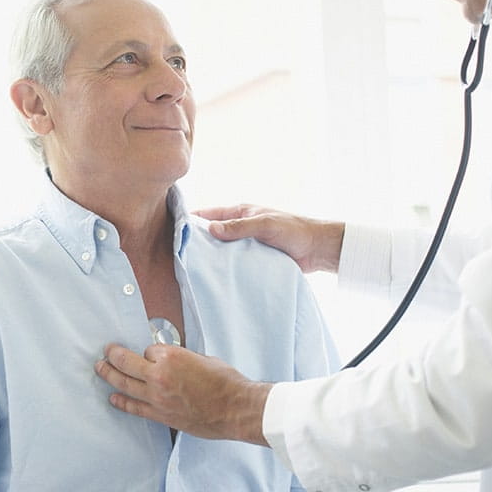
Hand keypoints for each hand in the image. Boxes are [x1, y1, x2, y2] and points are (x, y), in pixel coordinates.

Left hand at [94, 343, 272, 445]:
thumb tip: (169, 361)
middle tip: (105, 353)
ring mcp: (157, 397)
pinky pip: (134, 407)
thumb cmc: (226, 382)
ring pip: (124, 384)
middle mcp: (159, 375)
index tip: (151, 354)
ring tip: (100, 369)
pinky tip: (113, 398)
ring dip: (108, 375)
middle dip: (112, 356)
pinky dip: (121, 402)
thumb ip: (181, 358)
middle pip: (125, 363)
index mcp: (172, 357)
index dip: (149, 352)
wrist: (236, 409)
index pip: (147, 350)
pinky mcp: (160, 415)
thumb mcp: (203, 358)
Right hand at [194, 204, 344, 273]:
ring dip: (211, 259)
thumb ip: (240, 226)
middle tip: (179, 256)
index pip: (208, 214)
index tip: (174, 231)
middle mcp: (239, 228)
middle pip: (211, 235)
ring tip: (192, 270)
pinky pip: (233, 264)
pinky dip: (225, 269)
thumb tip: (210, 229)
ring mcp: (244, 245)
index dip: (191, 221)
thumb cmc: (294, 230)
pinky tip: (214, 279)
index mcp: (240, 212)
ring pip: (221, 251)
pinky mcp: (252, 260)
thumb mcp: (265, 224)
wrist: (318, 250)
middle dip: (197, 243)